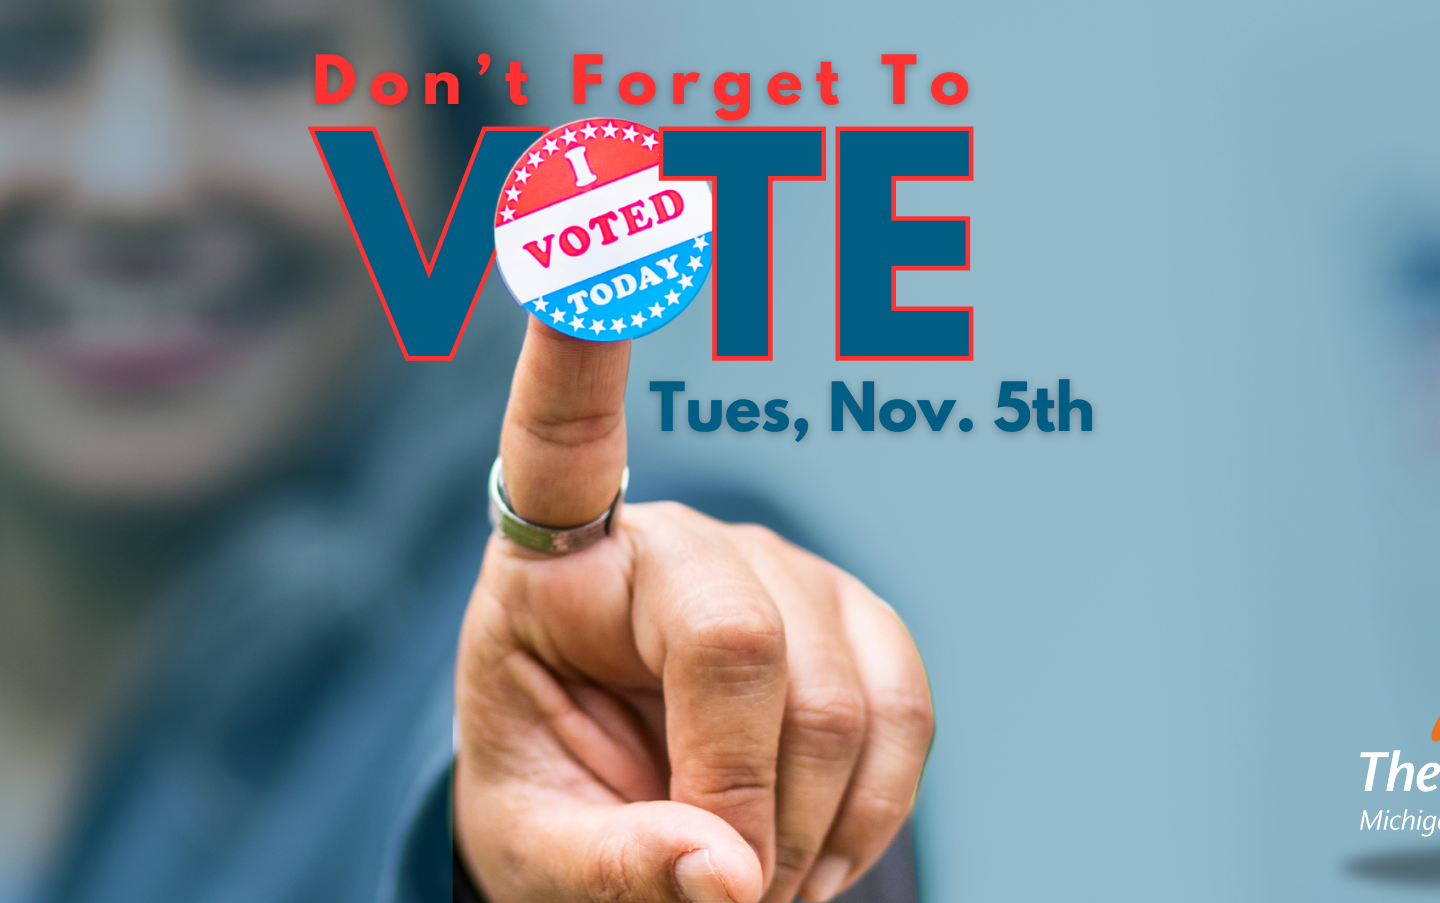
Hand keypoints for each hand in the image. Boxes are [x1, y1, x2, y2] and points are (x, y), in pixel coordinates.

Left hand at [454, 321, 933, 902]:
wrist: (625, 827)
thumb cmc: (553, 804)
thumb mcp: (534, 852)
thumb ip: (613, 866)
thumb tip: (726, 876)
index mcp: (556, 563)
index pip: (562, 434)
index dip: (581, 336)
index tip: (588, 228)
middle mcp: (671, 538)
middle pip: (736, 645)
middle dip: (739, 798)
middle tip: (724, 891)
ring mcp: (778, 566)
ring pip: (834, 701)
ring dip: (803, 831)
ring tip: (751, 879)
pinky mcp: (857, 617)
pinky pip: (904, 712)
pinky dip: (869, 813)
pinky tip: (813, 849)